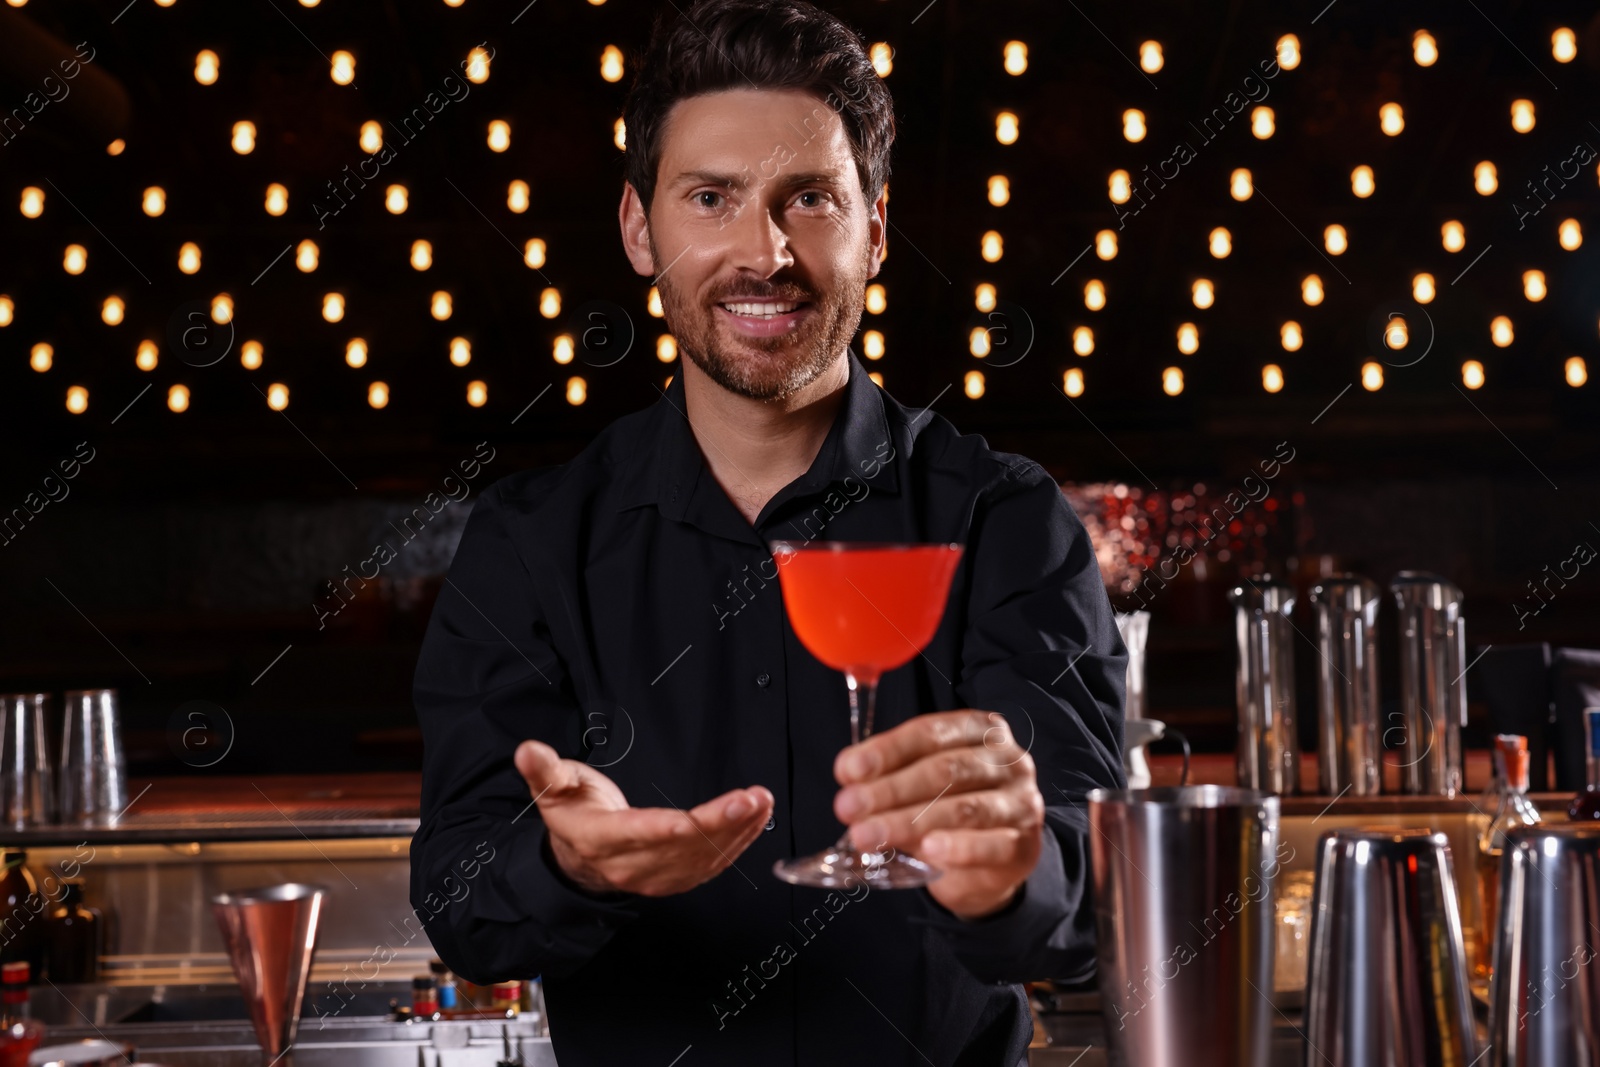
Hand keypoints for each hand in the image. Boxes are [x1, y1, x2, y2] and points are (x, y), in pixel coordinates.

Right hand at [514, 739, 773, 896]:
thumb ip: (544, 770)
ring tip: (762, 802)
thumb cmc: (572, 814)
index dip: (664, 829)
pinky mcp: (678, 878)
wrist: (579, 860)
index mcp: (600, 839)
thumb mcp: (553, 788)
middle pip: (680, 847)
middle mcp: (631, 864)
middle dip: (719, 823)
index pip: (636, 834)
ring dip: (738, 831)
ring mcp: (657, 875)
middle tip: (751, 799)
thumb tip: (527, 749)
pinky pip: (712, 865)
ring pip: (703, 858)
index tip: (690, 820)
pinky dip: (738, 842)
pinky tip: (757, 819)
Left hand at [833, 710, 1043, 920]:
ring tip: (868, 835)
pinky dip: (958, 848)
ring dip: (908, 822)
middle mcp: (1007, 760)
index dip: (886, 751)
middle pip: (944, 770)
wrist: (990, 863)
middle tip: (848, 807)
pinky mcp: (1025, 845)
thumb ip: (889, 775)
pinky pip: (992, 845)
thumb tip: (850, 775)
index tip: (848, 770)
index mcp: (979, 730)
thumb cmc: (949, 809)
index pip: (929, 733)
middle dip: (890, 789)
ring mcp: (1021, 802)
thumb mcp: (918, 785)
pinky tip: (929, 849)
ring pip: (964, 808)